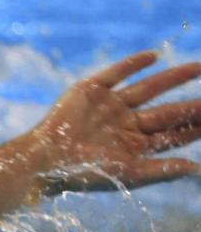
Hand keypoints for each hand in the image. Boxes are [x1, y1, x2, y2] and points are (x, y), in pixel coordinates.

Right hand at [32, 51, 200, 191]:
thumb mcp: (128, 174)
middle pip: (165, 112)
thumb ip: (162, 170)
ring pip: (148, 89)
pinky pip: (116, 73)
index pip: (171, 135)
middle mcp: (123, 125)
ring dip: (174, 77)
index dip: (195, 128)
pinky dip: (134, 64)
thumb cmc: (84, 173)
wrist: (46, 160)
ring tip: (199, 68)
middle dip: (191, 105)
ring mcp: (108, 107)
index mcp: (132, 147)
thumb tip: (197, 169)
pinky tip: (153, 57)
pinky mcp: (90, 91)